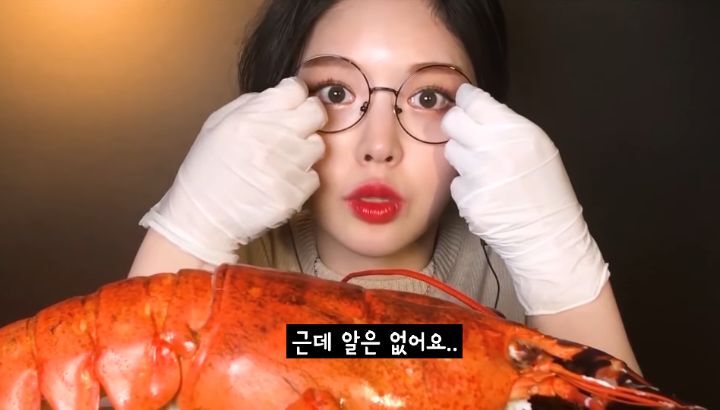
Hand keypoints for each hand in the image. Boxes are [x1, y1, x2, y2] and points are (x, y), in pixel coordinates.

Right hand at [140, 77, 326, 264]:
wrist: (201, 216)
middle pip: (316, 113)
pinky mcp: (294, 193)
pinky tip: (281, 182)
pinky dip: (301, 180)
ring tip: (282, 162)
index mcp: (252, 116)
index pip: (296, 89)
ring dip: (304, 152)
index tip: (291, 106)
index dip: (295, 96)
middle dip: (308, 119)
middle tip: (295, 132)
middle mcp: (272, 137)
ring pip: (317, 146)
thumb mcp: (218, 123)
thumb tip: (284, 94)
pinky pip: (313, 177)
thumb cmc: (208, 169)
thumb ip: (253, 104)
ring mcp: (286, 166)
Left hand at [442, 83, 608, 314]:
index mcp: (516, 131)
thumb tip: (475, 108)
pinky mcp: (467, 199)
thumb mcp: (537, 146)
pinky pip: (455, 183)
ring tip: (484, 171)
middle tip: (466, 135)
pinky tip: (485, 195)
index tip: (464, 102)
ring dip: (462, 158)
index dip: (466, 99)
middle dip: (456, 125)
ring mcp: (478, 175)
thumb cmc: (546, 189)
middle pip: (452, 121)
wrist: (548, 236)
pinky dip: (466, 187)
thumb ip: (506, 126)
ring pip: (450, 151)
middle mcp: (494, 149)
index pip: (474, 101)